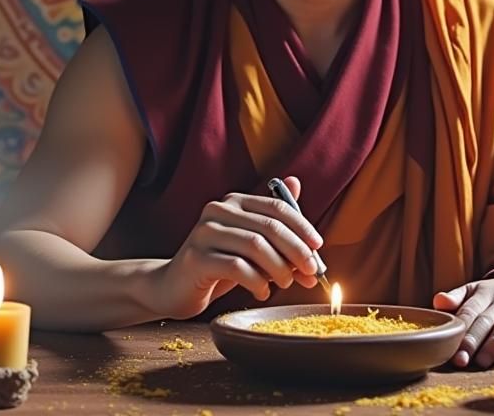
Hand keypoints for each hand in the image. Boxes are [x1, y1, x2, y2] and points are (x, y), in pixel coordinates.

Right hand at [155, 175, 321, 318]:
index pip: (276, 207)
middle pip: (268, 226)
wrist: (174, 287)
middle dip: (296, 250)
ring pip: (254, 246)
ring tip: (286, 284)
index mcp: (235, 201)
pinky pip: (236, 267)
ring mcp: (204, 232)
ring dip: (279, 268)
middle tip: (311, 272)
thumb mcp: (250, 245)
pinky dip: (257, 282)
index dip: (302, 226)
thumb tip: (302, 202)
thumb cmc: (219, 265)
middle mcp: (218, 209)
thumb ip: (274, 225)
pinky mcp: (195, 257)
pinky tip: (263, 292)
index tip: (318, 247)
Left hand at [433, 276, 493, 367]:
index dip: (461, 331)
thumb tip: (438, 301)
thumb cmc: (492, 297)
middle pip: (486, 321)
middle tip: (462, 360)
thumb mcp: (473, 292)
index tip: (451, 350)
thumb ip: (456, 298)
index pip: (470, 311)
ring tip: (483, 362)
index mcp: (484, 292)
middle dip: (473, 342)